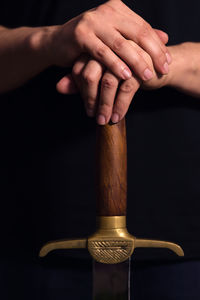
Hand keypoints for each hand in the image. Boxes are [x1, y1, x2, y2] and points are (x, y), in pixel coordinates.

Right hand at [47, 0, 170, 81]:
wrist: (57, 43)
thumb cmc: (89, 43)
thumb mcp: (115, 37)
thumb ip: (137, 36)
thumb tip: (165, 37)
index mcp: (117, 9)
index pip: (144, 27)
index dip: (158, 46)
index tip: (167, 63)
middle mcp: (107, 11)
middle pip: (137, 33)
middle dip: (152, 53)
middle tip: (163, 70)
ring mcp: (93, 21)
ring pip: (121, 43)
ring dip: (136, 61)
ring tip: (147, 76)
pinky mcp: (81, 34)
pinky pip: (102, 52)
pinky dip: (115, 64)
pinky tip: (126, 76)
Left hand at [56, 31, 169, 123]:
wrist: (156, 67)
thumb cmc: (124, 71)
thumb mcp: (101, 75)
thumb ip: (79, 81)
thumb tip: (58, 88)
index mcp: (96, 48)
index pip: (79, 71)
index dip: (81, 92)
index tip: (87, 107)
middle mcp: (108, 50)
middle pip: (90, 76)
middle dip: (91, 100)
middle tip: (93, 116)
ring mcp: (124, 57)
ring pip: (108, 84)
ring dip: (105, 106)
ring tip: (103, 121)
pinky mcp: (139, 67)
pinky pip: (126, 90)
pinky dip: (120, 106)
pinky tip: (117, 118)